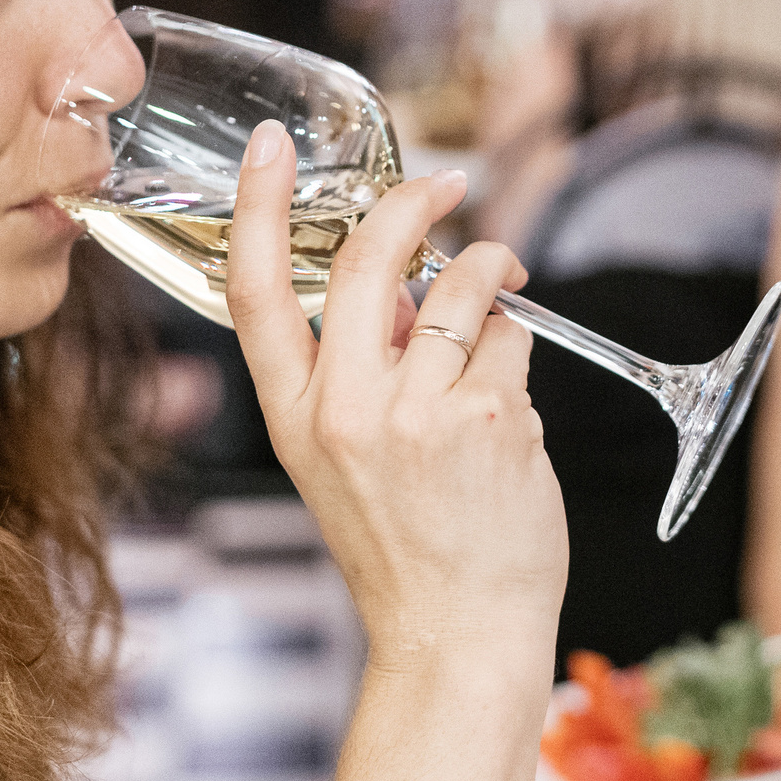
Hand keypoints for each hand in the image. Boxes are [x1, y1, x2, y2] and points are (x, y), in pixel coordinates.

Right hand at [224, 120, 567, 662]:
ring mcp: (421, 414)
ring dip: (495, 278)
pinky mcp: (492, 421)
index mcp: (295, 415)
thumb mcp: (345, 460)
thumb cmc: (407, 548)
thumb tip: (412, 289)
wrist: (456, 635)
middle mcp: (348, 409)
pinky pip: (516, 343)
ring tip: (505, 301)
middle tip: (448, 187)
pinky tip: (512, 411)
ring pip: (465, 291)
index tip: (272, 145)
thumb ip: (363, 370)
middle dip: (416, 204)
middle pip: (372, 260)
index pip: (257, 291)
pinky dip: (522, 358)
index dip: (262, 207)